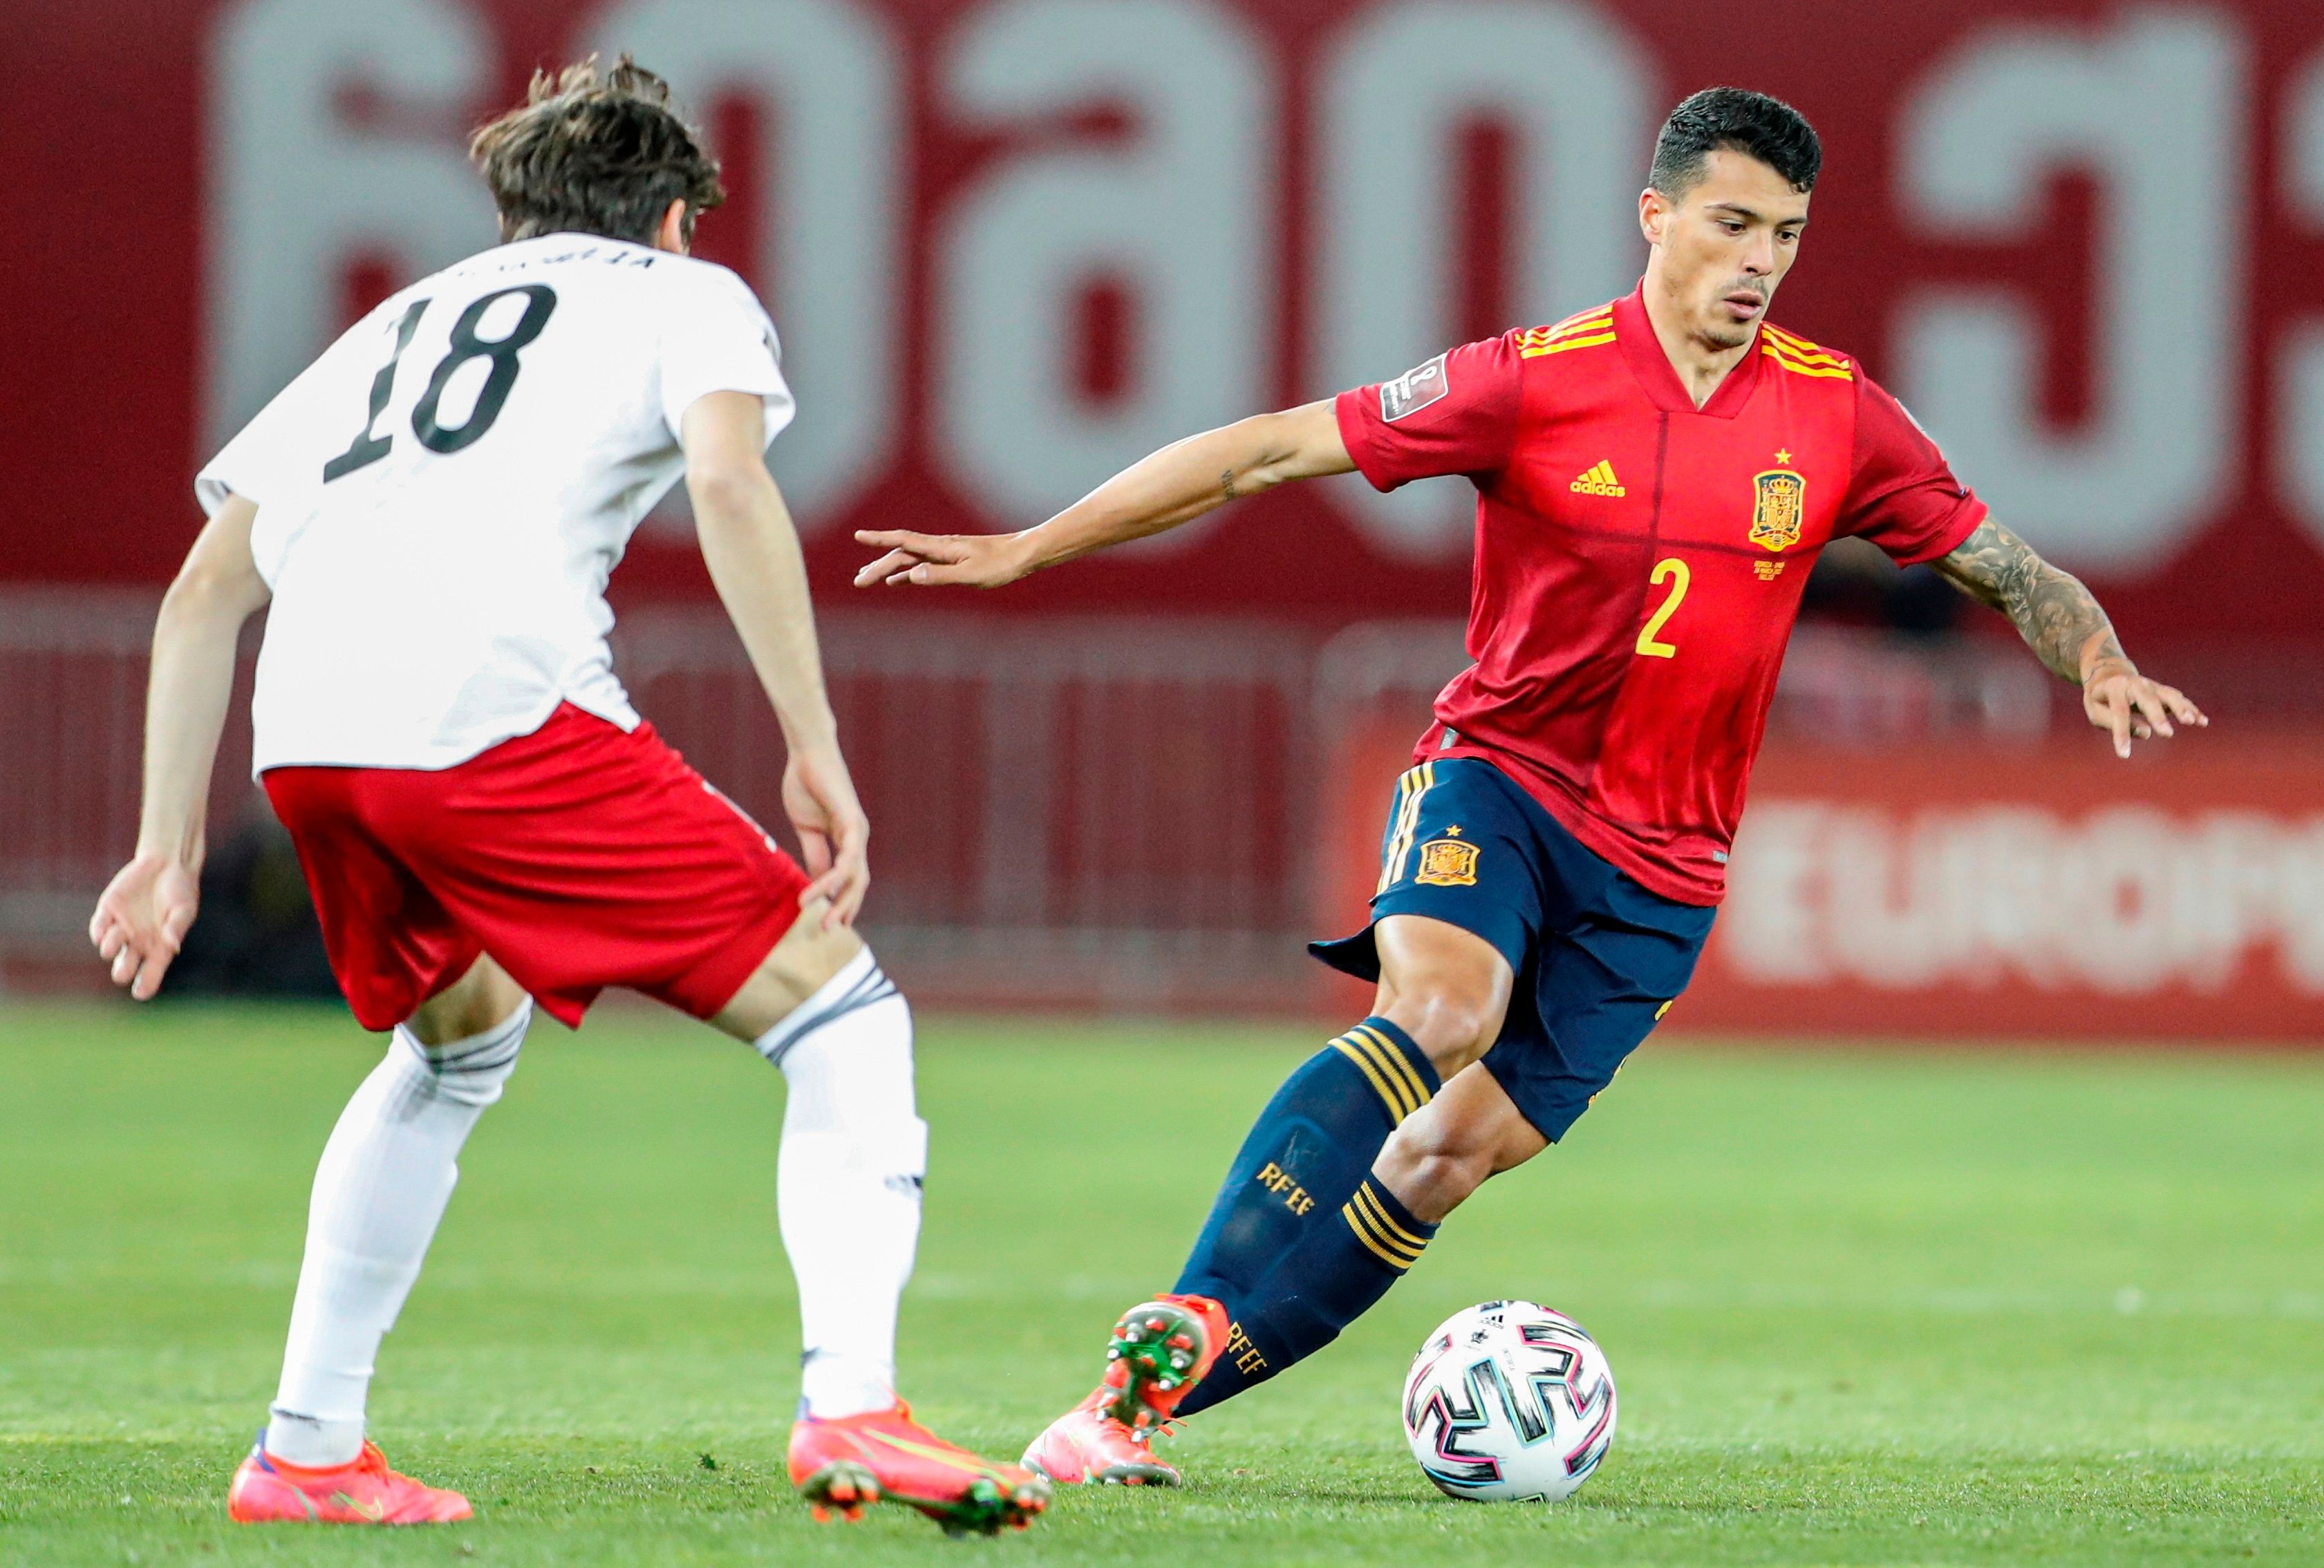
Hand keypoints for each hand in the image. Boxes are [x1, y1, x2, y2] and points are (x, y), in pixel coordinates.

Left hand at [89, 852, 200, 999]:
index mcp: (160, 947)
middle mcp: (139, 941)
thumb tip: (173, 946)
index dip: (145, 985)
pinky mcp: (108, 911)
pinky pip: (98, 928)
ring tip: (116, 943)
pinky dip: (98, 932)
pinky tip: (103, 932)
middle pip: (126, 966)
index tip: (140, 993)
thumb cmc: (181, 889)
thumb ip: (177, 926)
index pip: (151, 973)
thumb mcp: (184, 908)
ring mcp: (122, 928)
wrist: (165, 862)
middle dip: (122, 972)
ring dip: (110, 948)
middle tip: (123, 972)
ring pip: (110, 948)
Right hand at [782, 744, 869, 928]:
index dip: (842, 902)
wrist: (807, 755)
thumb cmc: (806, 786)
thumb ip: (814, 854)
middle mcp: (858, 839)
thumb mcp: (807, 829)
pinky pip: (846, 859)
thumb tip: (816, 882)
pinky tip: (817, 893)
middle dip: (844, 910)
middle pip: (857, 885)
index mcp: (848, 841)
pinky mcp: (852, 823)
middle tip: (827, 932)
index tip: (829, 924)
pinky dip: (830, 878)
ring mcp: (858, 832)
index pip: (850, 880)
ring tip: (822, 922)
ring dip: (839, 903)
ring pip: (855, 878)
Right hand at [853, 529, 1035, 588]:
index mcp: (940, 548)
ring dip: (887, 568)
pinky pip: (921, 566)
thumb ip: (939, 575)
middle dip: (877, 564)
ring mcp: (944, 554)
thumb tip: (909, 575)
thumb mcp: (969, 575)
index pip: (903, 542)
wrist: (1022, 554)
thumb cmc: (999, 565)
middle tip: (857, 580)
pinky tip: (897, 582)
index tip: (858, 536)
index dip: (879, 539)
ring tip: (868, 578)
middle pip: (901, 553)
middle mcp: (939, 547)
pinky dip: (906, 573)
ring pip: (908, 559)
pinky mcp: (952, 561)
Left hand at [2082, 660, 2206, 757]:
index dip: (2121, 733)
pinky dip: (2191, 709)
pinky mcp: (2164, 692)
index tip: (2124, 754)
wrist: (2111, 675)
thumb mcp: (2096, 710)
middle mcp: (2136, 684)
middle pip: (2147, 699)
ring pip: (2169, 696)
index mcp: (2114, 688)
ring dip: (2181, 708)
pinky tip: (2202, 721)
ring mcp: (2152, 686)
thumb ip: (2114, 722)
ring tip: (2191, 722)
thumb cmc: (2101, 699)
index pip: (2119, 712)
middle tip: (2167, 734)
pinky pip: (2179, 700)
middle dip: (2158, 716)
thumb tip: (2146, 732)